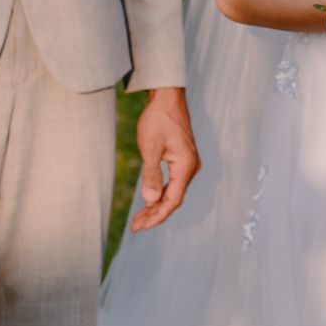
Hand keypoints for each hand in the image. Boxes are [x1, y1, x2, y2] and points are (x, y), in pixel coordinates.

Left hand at [130, 88, 199, 231]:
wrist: (167, 99)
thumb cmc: (158, 120)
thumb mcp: (150, 147)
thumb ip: (151, 174)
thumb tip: (150, 199)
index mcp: (186, 166)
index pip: (173, 200)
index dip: (157, 216)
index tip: (140, 227)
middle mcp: (190, 168)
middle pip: (174, 199)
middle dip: (155, 215)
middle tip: (135, 227)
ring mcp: (187, 164)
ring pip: (173, 192)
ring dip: (156, 206)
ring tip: (138, 219)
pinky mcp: (181, 160)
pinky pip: (172, 183)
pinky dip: (159, 194)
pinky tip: (148, 201)